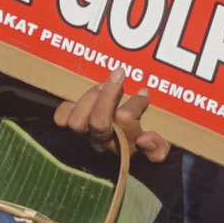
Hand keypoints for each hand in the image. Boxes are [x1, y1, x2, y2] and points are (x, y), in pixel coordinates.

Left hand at [53, 73, 169, 164]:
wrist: (127, 137)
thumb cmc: (147, 136)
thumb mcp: (162, 144)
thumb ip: (159, 147)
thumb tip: (146, 138)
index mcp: (126, 145)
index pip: (127, 126)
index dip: (136, 105)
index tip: (144, 91)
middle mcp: (103, 141)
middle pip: (99, 124)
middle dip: (109, 96)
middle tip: (119, 75)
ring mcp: (86, 133)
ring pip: (77, 122)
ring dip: (89, 99)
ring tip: (101, 84)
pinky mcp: (71, 122)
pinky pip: (61, 118)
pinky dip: (68, 106)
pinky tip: (82, 93)